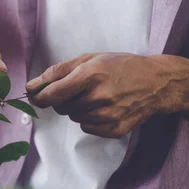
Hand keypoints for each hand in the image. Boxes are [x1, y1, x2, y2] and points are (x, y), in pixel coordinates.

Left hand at [26, 53, 181, 137]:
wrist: (156, 82)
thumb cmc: (121, 66)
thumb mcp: (90, 58)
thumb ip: (58, 71)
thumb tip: (32, 86)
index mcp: (91, 75)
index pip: (53, 94)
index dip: (39, 97)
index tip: (34, 96)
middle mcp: (99, 97)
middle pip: (61, 107)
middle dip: (63, 99)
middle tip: (79, 88)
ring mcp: (108, 115)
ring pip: (74, 118)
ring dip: (77, 108)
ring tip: (95, 96)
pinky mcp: (115, 129)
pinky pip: (87, 128)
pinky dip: (89, 119)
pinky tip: (104, 107)